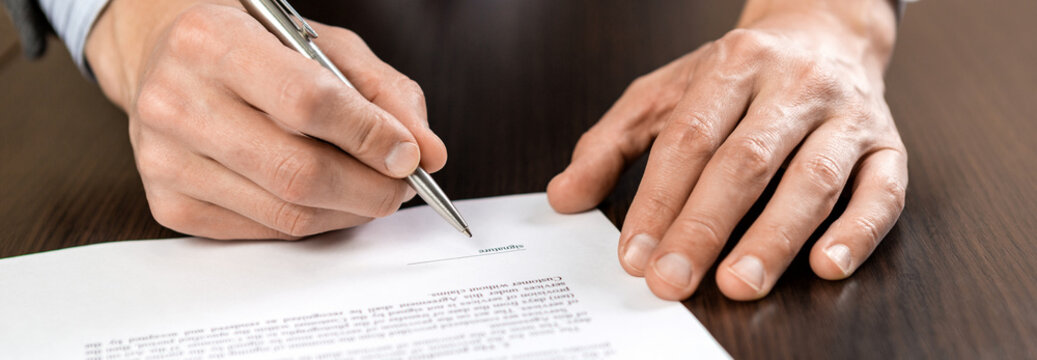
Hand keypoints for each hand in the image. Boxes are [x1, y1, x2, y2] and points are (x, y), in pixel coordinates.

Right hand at [85, 1, 446, 238]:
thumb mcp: (320, 43)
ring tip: (370, 188)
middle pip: (298, 171)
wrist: (163, 57)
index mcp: (210, 41)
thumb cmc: (251, 45)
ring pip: (287, 212)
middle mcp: (175, 101)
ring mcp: (165, 159)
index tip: (409, 154)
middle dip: (370, 188)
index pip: (307, 102)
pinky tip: (325, 198)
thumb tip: (428, 153)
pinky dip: (313, 222)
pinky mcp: (170, 204)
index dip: (369, 135)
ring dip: (349, 210)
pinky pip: (266, 232)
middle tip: (401, 184)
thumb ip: (382, 91)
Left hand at [547, 0, 905, 299]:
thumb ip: (611, 143)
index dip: (659, 199)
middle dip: (705, 226)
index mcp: (734, 66)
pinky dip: (858, 231)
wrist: (825, 30)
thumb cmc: (739, 74)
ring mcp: (846, 115)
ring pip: (812, 179)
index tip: (635, 253)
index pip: (689, 138)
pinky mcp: (888, 146)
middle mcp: (793, 86)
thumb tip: (564, 196)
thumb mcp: (666, 93)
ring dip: (775, 237)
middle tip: (674, 278)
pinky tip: (826, 265)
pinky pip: (883, 191)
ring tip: (739, 282)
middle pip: (746, 161)